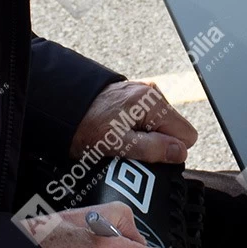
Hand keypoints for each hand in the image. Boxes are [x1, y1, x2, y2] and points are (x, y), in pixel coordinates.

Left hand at [71, 80, 197, 162]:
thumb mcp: (120, 144)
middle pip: (174, 130)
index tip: (147, 153)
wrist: (59, 107)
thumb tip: (181, 152)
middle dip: (157, 144)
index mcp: (153, 103)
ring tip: (119, 141)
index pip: (187, 135)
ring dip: (145, 138)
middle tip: (129, 148)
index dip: (170, 151)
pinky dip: (136, 129)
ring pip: (160, 126)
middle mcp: (151, 94)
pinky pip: (146, 119)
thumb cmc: (84, 126)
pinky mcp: (131, 97)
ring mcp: (141, 94)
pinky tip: (116, 132)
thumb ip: (154, 148)